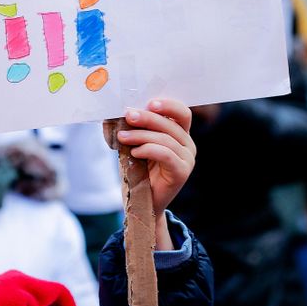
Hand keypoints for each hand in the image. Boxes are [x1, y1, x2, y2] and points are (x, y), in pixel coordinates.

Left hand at [111, 98, 195, 248]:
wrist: (141, 203)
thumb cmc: (138, 171)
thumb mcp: (135, 144)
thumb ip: (132, 129)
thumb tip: (118, 113)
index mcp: (180, 134)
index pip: (182, 113)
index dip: (168, 105)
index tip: (149, 102)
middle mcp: (188, 145)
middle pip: (171, 124)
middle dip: (148, 117)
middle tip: (128, 115)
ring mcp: (187, 159)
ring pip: (166, 139)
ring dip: (141, 135)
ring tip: (122, 137)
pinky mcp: (182, 172)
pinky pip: (166, 154)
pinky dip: (148, 149)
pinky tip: (135, 152)